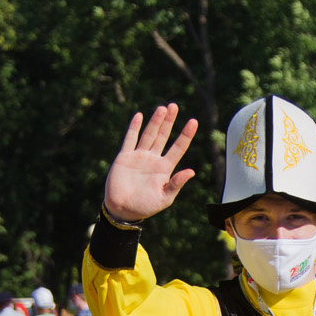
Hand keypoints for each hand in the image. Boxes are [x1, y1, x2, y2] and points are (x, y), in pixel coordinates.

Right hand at [103, 104, 199, 222]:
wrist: (122, 210)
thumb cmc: (145, 207)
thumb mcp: (164, 198)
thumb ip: (176, 184)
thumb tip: (191, 171)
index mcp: (164, 169)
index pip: (178, 148)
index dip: (186, 135)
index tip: (194, 121)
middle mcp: (153, 159)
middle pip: (163, 136)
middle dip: (169, 121)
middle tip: (174, 106)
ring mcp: (139, 156)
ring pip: (149, 134)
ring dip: (155, 121)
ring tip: (162, 108)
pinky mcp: (125, 157)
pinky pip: (130, 139)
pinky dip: (134, 128)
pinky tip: (139, 116)